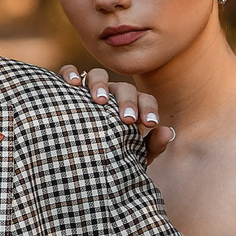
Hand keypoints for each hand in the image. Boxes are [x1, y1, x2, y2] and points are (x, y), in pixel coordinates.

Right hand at [59, 65, 176, 160]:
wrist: (80, 163)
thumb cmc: (111, 157)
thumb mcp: (133, 156)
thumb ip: (153, 146)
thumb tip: (167, 132)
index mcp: (131, 107)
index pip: (145, 100)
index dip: (149, 109)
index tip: (149, 124)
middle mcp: (112, 95)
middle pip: (124, 88)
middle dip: (127, 101)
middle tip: (127, 118)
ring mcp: (90, 90)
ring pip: (97, 75)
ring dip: (100, 84)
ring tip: (100, 101)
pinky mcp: (67, 89)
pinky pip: (68, 72)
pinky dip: (70, 73)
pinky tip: (73, 84)